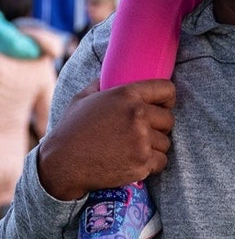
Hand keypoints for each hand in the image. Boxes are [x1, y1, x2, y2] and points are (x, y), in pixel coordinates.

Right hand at [38, 79, 175, 200]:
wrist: (62, 164)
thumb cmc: (71, 129)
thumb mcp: (84, 97)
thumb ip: (102, 83)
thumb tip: (110, 74)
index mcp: (127, 94)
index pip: (167, 90)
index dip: (166, 99)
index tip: (161, 106)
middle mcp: (137, 115)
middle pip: (169, 119)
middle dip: (159, 126)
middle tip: (144, 132)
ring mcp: (141, 140)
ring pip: (165, 142)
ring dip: (155, 146)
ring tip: (136, 148)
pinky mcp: (141, 163)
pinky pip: (162, 161)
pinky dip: (152, 164)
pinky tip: (137, 161)